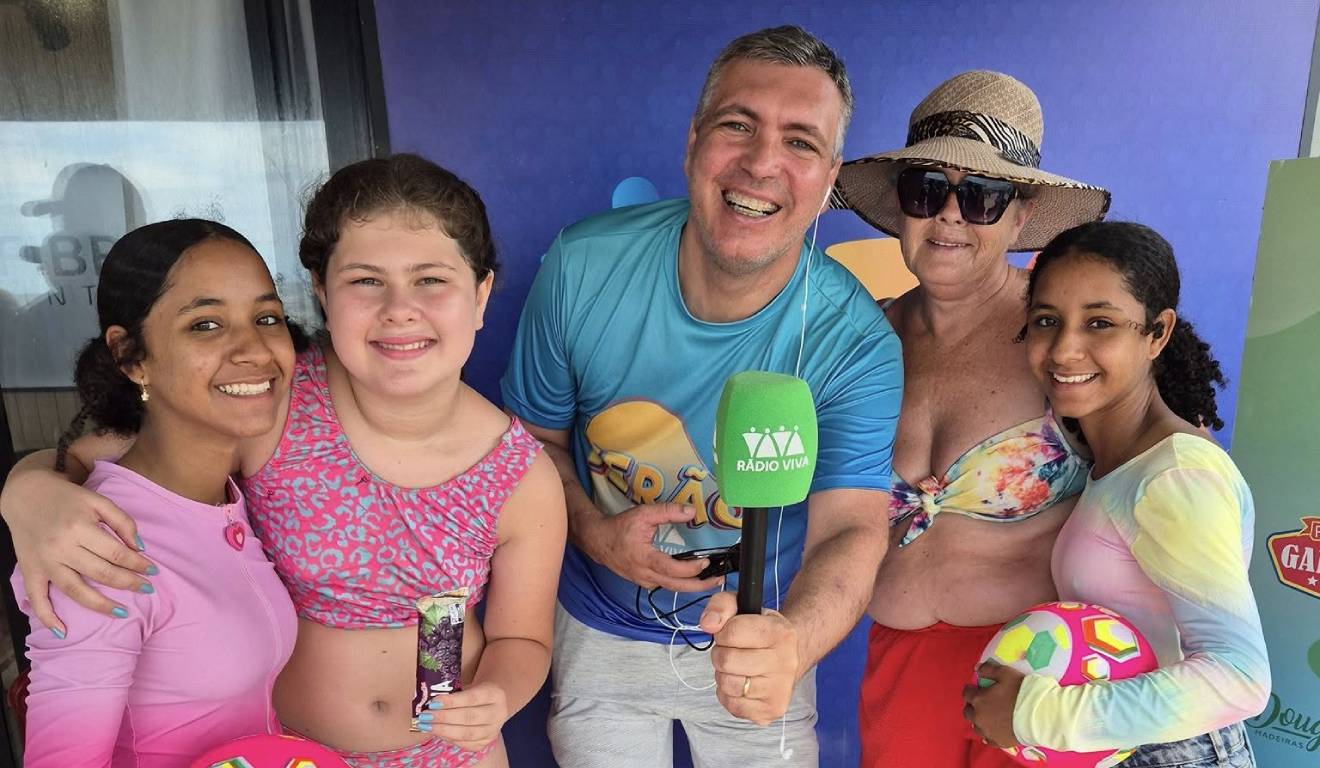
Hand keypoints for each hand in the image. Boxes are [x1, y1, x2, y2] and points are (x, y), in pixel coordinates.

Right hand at [1, 468, 153, 633]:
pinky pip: (37, 598)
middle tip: (146, 588)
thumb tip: (140, 547)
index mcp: (79, 527)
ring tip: (122, 613)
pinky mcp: (30, 571)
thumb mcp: (98, 500)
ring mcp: (44, 562)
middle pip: (100, 573)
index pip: (116, 553)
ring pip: (75, 590)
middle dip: (127, 583)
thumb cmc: (68, 497)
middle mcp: (61, 547)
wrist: (25, 493)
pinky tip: (63, 630)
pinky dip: (47, 616)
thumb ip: (122, 521)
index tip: (153, 570)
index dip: (137, 563)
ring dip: (100, 605)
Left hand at [419, 682, 507, 751]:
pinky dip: (449, 739)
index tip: (433, 702)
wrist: (491, 703)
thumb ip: (453, 693)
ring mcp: (493, 730)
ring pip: (468, 734)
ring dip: (444, 731)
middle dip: (444, 717)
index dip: (452, 701)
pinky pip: (466, 744)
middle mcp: (498, 713)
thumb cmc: (474, 692)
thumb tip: (430, 702)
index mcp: (495, 694)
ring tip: (426, 726)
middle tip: (425, 716)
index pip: (472, 698)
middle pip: (469, 717)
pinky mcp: (486, 742)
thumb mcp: (469, 686)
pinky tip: (437, 733)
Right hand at [582, 503, 724, 592]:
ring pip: (672, 589)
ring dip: (692, 586)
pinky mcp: (644, 582)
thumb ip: (668, 512)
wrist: (598, 541)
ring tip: (710, 580)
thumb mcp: (644, 514)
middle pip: (676, 586)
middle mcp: (645, 574)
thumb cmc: (619, 528)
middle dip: (700, 585)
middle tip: (718, 580)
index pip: (672, 569)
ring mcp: (644, 581)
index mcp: (645, 559)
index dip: (691, 568)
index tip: (706, 562)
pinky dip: (680, 584)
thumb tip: (690, 511)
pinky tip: (691, 578)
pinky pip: (665, 586)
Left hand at [699, 591, 799, 724]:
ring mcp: (780, 689)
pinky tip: (742, 683)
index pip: (730, 632)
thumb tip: (708, 624)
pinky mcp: (771, 710)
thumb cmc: (761, 631)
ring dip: (724, 675)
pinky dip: (729, 695)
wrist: (789, 655)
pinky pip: (732, 706)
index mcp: (781, 633)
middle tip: (733, 651)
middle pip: (726, 661)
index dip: (723, 632)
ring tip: (738, 667)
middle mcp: (786, 662)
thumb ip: (721, 605)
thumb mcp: (743, 607)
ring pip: (727, 685)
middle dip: (721, 654)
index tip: (732, 633)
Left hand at [963, 662, 1024, 748]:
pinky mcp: (997, 742)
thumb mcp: (1005, 673)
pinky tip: (994, 730)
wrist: (1037, 715)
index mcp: (979, 700)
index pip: (966, 693)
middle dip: (972, 706)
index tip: (976, 688)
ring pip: (976, 726)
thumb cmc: (1021, 691)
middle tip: (982, 703)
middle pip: (968, 712)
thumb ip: (988, 670)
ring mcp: (987, 731)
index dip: (971, 690)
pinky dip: (988, 733)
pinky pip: (987, 739)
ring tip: (989, 717)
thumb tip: (977, 669)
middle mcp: (979, 717)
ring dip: (979, 720)